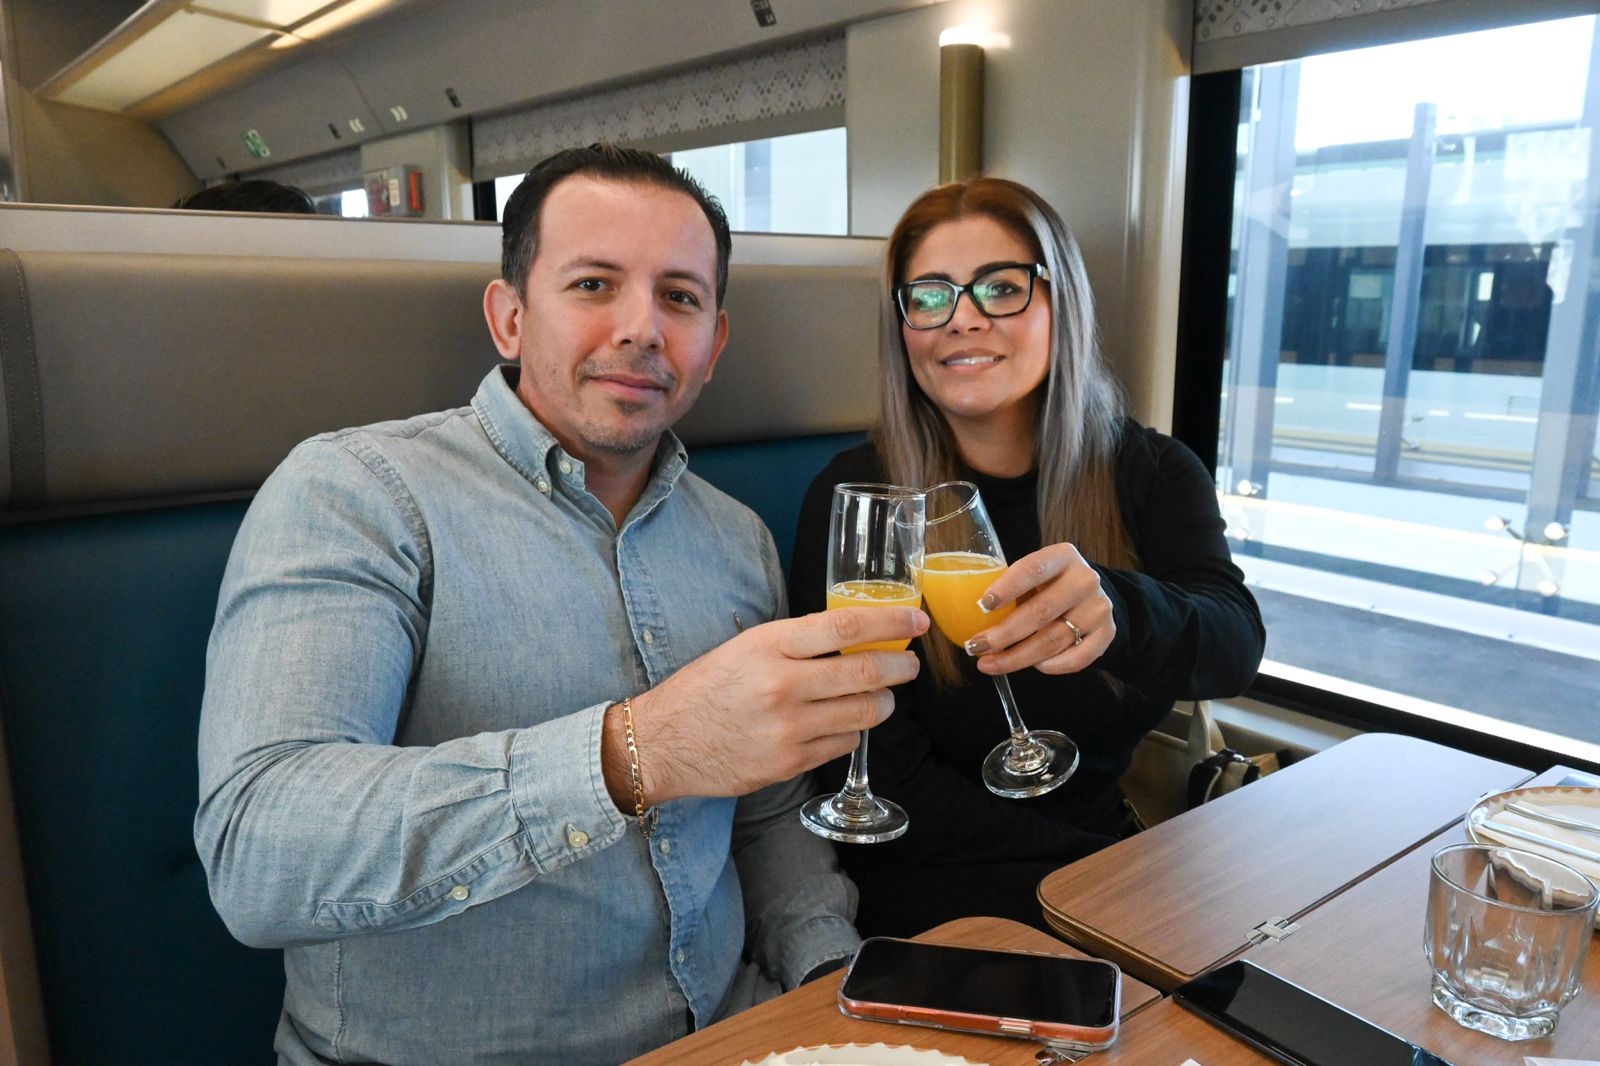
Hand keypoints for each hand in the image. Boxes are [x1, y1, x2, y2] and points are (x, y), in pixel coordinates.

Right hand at [616, 606, 928, 804]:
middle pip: (866, 673)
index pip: (846, 627)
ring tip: (881, 697)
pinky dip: (852, 732)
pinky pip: (843, 745)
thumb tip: (853, 636)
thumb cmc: (705, 689)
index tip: (915, 622)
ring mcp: (788, 728)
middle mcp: (782, 685)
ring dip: (883, 704)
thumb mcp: (745, 647)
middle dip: (900, 668)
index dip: (890, 623)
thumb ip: (796, 642)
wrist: (663, 742)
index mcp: (769, 645)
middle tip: (910, 665)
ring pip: (863, 713)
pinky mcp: (789, 762)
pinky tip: (842, 724)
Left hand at [962, 543, 1113, 675]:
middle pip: (1041, 612)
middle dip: (1004, 634)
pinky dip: (1050, 666)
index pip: (1033, 569)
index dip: (1007, 587)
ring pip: (1053, 640)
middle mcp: (1085, 580)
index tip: (982, 605)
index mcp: (1063, 556)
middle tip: (976, 646)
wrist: (1093, 596)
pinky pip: (1076, 659)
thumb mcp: (1034, 575)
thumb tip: (966, 612)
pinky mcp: (1107, 634)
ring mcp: (1099, 608)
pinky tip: (1031, 667)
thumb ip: (1010, 586)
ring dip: (1017, 657)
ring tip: (989, 664)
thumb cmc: (1050, 585)